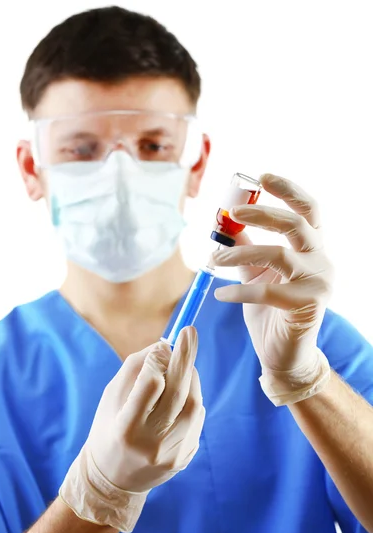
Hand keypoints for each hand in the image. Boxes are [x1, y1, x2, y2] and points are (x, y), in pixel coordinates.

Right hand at [59, 327, 204, 531]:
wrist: (113, 480)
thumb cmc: (108, 428)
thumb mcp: (111, 397)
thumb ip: (135, 368)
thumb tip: (165, 346)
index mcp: (126, 428)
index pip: (151, 385)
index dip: (157, 361)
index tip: (163, 344)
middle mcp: (151, 444)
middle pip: (178, 393)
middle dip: (185, 358)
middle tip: (190, 332)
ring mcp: (171, 455)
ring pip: (193, 405)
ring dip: (191, 379)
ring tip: (181, 369)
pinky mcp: (185, 459)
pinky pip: (196, 419)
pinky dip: (191, 399)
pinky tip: (179, 397)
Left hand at [211, 173, 333, 405]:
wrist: (282, 354)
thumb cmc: (270, 311)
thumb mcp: (255, 273)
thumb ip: (245, 248)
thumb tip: (223, 222)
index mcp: (311, 249)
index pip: (309, 211)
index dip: (288, 190)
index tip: (262, 176)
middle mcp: (321, 262)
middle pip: (297, 224)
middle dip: (262, 212)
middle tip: (232, 212)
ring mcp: (318, 284)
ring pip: (279, 254)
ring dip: (240, 254)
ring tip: (214, 260)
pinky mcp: (307, 306)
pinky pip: (268, 290)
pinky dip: (239, 291)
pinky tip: (221, 294)